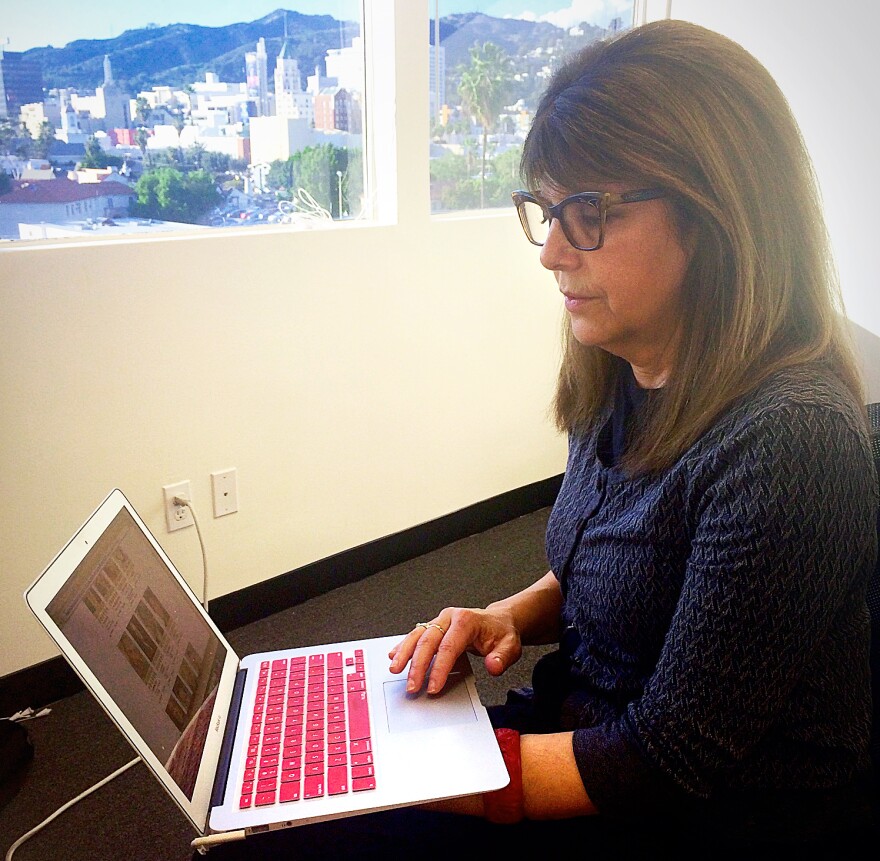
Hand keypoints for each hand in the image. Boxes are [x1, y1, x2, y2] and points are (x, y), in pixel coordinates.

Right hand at [388, 606, 522, 693]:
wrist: (498, 621)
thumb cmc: (501, 633)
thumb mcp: (510, 645)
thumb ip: (502, 657)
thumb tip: (493, 666)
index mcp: (466, 620)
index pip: (449, 646)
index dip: (439, 668)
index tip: (433, 687)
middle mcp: (449, 617)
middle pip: (428, 641)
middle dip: (417, 665)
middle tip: (412, 686)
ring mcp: (440, 621)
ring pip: (417, 635)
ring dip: (405, 654)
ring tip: (395, 670)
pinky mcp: (434, 626)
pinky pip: (416, 635)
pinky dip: (404, 646)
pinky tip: (394, 655)